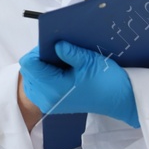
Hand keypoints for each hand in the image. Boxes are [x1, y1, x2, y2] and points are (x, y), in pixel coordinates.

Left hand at [18, 42, 139, 127]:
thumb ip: (69, 52)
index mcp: (54, 88)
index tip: (51, 46)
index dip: (37, 51)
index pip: (29, 64)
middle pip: (28, 72)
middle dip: (39, 59)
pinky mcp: (53, 105)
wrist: (120, 100)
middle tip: (56, 52)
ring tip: (59, 63)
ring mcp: (49, 103)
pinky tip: (60, 72)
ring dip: (41, 69)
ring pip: (31, 80)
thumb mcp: (88, 61)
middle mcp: (47, 98)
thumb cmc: (107, 82)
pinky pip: (38, 88)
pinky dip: (45, 78)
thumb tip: (55, 44)